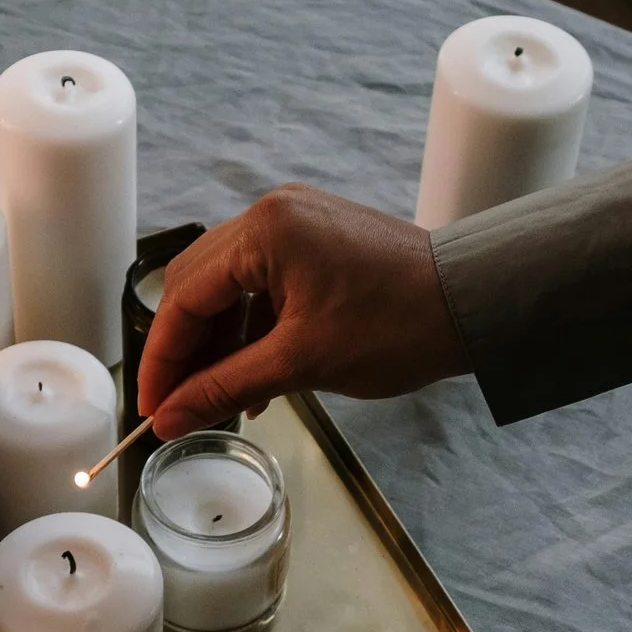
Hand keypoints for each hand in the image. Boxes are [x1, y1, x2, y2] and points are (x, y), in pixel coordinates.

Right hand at [137, 185, 469, 438]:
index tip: (153, 409)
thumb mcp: (301, 364)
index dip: (162, 361)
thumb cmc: (398, 325)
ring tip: (224, 399)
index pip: (183, 298)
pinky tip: (258, 376)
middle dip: (186, 350)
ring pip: (231, 287)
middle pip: (198, 286)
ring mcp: (299, 221)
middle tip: (179, 406)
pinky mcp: (320, 239)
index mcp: (263, 231)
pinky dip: (254, 329)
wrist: (478, 304)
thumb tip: (169, 418)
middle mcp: (273, 213)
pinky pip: (265, 283)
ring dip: (221, 343)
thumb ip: (224, 388)